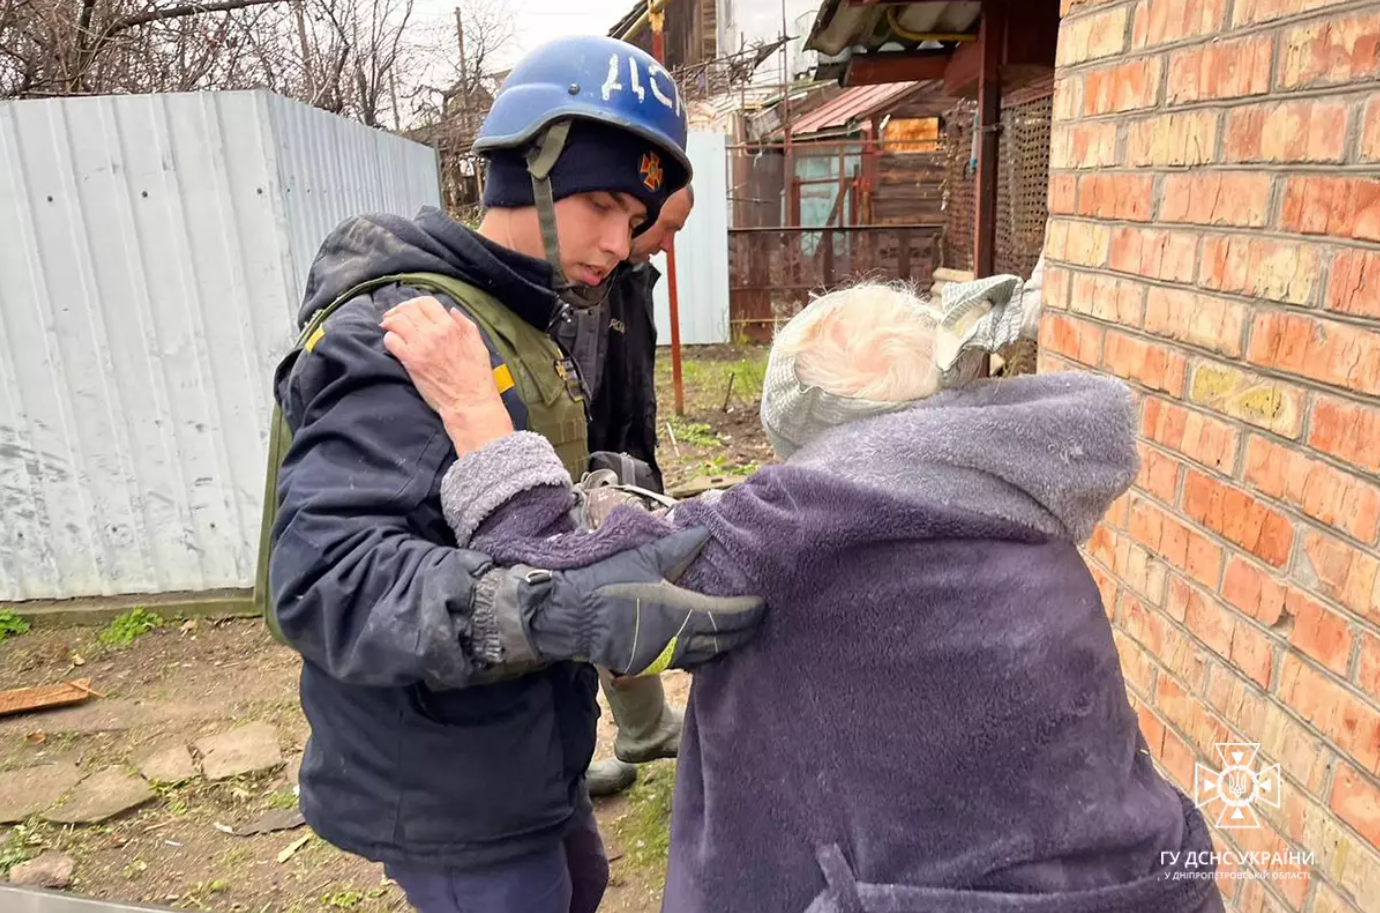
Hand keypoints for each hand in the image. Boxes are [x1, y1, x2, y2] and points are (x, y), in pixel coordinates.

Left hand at [381, 296, 513, 453]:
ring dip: (391, 322)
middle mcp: (434, 333)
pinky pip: (391, 341)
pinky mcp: (411, 362)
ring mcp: (420, 347)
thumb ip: (465, 324)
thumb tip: (452, 311)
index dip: (416, 303)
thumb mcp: (478, 344)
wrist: (469, 402)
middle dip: (399, 310)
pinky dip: (389, 338)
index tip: (412, 309)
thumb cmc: (476, 377)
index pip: (426, 302)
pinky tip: (393, 342)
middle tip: (395, 316)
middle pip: (408, 309)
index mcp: (451, 327)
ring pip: (396, 321)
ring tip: (389, 326)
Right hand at [516, 528, 764, 674]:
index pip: (728, 617)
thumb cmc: (605, 580)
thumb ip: (679, 547)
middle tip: (758, 619)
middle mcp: (676, 640)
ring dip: (723, 644)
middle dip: (743, 631)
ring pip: (705, 656)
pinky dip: (701, 652)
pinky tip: (704, 642)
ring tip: (737, 631)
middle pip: (722, 641)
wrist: (567, 614)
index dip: (749, 612)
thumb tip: (706, 532)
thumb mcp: (643, 556)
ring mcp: (661, 657)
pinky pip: (685, 661)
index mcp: (680, 611)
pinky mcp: (646, 665)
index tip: (762, 604)